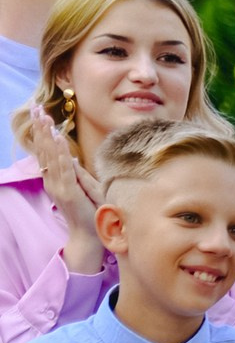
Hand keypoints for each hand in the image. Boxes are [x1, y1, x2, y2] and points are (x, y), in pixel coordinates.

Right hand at [29, 108, 102, 272]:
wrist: (90, 234)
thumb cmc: (90, 212)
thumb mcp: (84, 187)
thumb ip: (75, 173)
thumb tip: (69, 157)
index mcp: (55, 178)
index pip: (46, 151)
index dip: (43, 132)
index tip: (40, 113)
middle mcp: (52, 180)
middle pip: (44, 149)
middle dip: (41, 128)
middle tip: (36, 108)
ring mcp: (59, 186)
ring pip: (51, 156)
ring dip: (48, 136)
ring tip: (45, 117)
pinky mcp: (68, 192)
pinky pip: (64, 169)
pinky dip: (60, 153)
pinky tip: (58, 139)